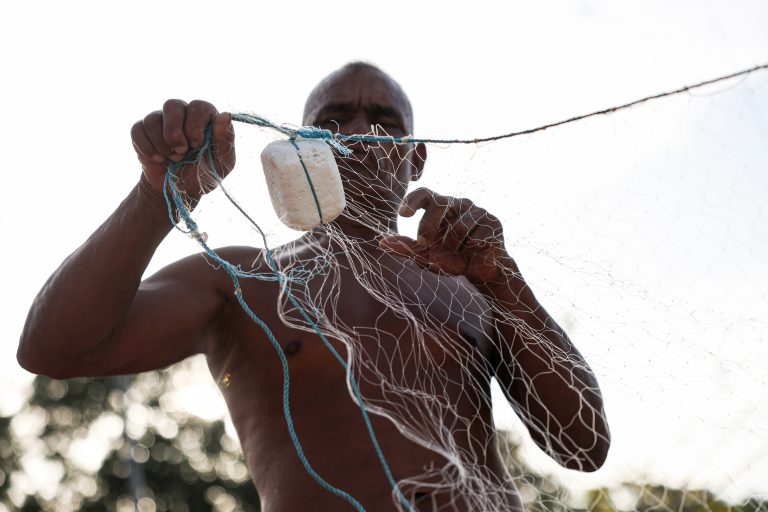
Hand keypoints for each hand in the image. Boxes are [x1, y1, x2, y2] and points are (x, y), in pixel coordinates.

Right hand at [131, 99, 235, 197]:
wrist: (177, 190)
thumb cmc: (202, 175)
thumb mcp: (220, 164)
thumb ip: (225, 140)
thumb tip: (225, 114)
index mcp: (205, 118)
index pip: (199, 106)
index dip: (195, 125)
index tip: (197, 145)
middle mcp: (183, 114)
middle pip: (173, 104)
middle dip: (176, 133)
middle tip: (182, 152)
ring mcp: (161, 120)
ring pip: (153, 118)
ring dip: (162, 144)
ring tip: (172, 158)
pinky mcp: (142, 130)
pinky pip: (138, 129)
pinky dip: (147, 148)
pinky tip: (157, 159)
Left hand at [379, 188, 507, 284]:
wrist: (480, 271)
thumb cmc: (451, 259)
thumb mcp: (425, 256)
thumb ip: (405, 248)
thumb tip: (381, 242)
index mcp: (439, 208)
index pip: (424, 194)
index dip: (412, 200)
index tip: (402, 213)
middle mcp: (458, 204)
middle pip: (441, 202)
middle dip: (428, 224)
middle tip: (423, 242)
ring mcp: (477, 211)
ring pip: (459, 226)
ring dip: (452, 247)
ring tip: (457, 253)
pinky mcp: (492, 222)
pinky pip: (476, 236)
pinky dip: (470, 250)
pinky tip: (474, 252)